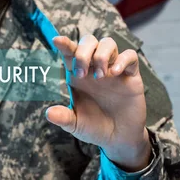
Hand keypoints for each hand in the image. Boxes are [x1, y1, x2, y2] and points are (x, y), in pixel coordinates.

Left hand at [47, 35, 150, 171]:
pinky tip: (115, 73)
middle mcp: (94, 68)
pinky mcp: (131, 75)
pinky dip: (122, 60)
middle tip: (81, 74)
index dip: (64, 44)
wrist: (118, 138)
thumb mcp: (76, 124)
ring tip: (100, 76)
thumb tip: (48, 114)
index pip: (70, 53)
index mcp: (78, 75)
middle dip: (83, 51)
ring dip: (101, 54)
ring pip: (108, 43)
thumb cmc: (94, 127)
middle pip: (89, 41)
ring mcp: (113, 69)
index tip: (56, 40)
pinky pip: (130, 56)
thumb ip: (63, 118)